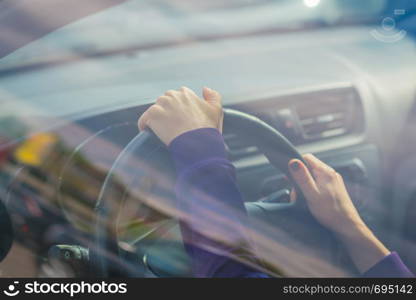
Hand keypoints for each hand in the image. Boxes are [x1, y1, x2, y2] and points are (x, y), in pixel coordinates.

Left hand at [138, 87, 222, 144]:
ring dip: (156, 121)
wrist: (197, 143)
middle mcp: (172, 95)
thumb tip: (205, 88)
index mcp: (185, 93)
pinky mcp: (152, 115)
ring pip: (154, 112)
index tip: (181, 121)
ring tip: (163, 133)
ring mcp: (161, 104)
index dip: (178, 111)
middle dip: (166, 114)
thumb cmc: (207, 130)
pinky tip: (150, 135)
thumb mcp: (216, 110)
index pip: (176, 98)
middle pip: (163, 103)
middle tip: (172, 128)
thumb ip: (213, 96)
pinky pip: (143, 121)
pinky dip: (145, 127)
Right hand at [288, 154, 389, 272]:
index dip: (296, 164)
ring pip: (314, 177)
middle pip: (309, 168)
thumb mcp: (311, 194)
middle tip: (297, 193)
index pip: (307, 157)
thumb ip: (302, 177)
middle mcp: (331, 173)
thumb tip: (293, 161)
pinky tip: (312, 201)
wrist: (347, 225)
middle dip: (300, 179)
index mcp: (325, 172)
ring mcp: (334, 181)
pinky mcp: (335, 189)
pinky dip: (312, 190)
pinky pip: (319, 184)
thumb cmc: (330, 211)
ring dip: (305, 186)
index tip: (290, 175)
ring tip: (305, 200)